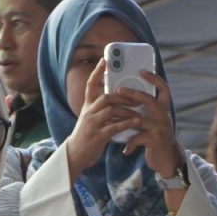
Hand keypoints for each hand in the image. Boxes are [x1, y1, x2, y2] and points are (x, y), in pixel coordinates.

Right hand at [64, 56, 143, 176]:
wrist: (76, 154)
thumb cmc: (87, 136)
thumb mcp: (91, 119)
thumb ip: (101, 110)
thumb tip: (116, 101)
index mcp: (87, 106)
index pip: (90, 85)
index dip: (97, 72)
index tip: (105, 60)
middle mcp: (88, 112)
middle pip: (105, 96)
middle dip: (122, 96)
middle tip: (137, 98)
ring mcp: (92, 123)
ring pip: (110, 110)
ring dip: (127, 110)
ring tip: (140, 112)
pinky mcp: (98, 135)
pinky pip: (114, 126)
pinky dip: (127, 123)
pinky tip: (137, 123)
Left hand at [113, 69, 185, 182]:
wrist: (167, 160)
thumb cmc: (154, 137)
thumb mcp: (152, 121)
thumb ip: (143, 109)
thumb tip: (122, 93)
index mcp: (163, 109)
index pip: (163, 89)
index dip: (154, 78)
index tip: (141, 71)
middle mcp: (164, 116)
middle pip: (150, 100)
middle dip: (133, 94)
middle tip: (119, 89)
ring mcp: (161, 128)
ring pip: (138, 119)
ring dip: (123, 118)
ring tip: (111, 118)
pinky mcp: (155, 140)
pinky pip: (137, 137)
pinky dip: (129, 144)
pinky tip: (125, 149)